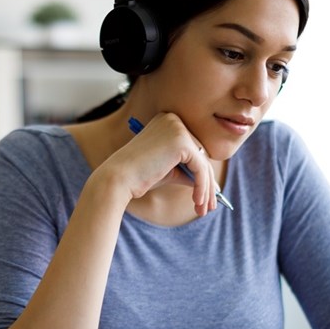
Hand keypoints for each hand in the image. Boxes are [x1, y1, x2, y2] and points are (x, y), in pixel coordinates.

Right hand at [100, 113, 217, 215]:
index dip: (201, 172)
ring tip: (204, 209)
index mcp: (168, 121)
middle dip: (207, 183)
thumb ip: (187, 171)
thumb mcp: (168, 171)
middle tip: (210, 206)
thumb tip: (211, 183)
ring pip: (203, 162)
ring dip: (207, 188)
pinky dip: (202, 187)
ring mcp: (178, 128)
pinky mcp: (181, 141)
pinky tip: (197, 202)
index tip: (207, 194)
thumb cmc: (139, 177)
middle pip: (200, 154)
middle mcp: (173, 119)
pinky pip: (200, 167)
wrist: (118, 179)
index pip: (193, 147)